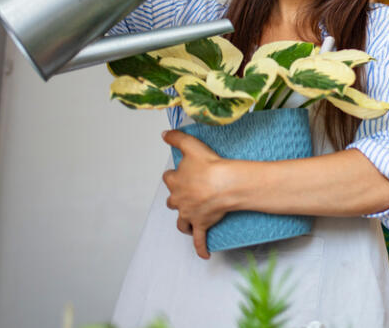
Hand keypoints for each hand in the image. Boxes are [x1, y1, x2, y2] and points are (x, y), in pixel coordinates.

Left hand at [161, 130, 233, 258]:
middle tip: (189, 194)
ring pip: (181, 221)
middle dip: (178, 198)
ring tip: (188, 221)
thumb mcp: (191, 145)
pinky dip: (201, 248)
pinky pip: (199, 239)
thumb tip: (164, 134)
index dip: (174, 175)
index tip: (181, 173)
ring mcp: (189, 214)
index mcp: (176, 182)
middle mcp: (179, 199)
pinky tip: (204, 255)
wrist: (224, 184)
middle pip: (172, 201)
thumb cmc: (210, 166)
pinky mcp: (201, 225)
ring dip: (184, 221)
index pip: (169, 178)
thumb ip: (177, 138)